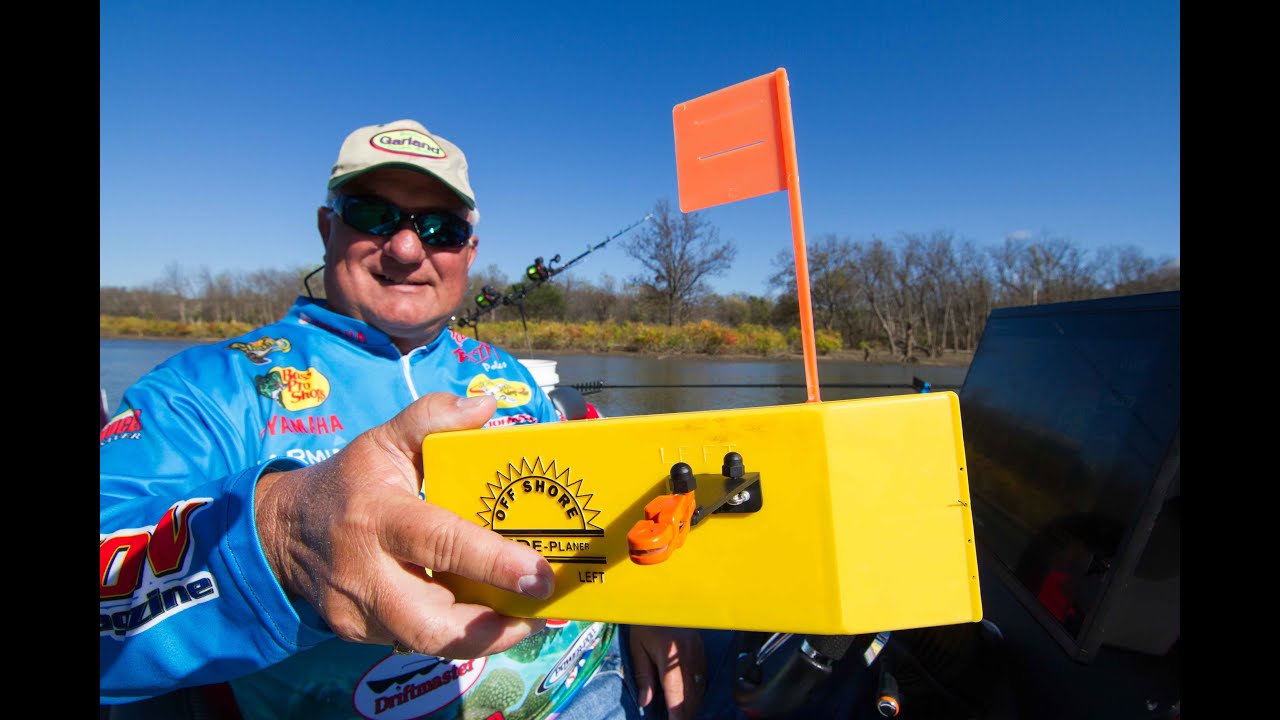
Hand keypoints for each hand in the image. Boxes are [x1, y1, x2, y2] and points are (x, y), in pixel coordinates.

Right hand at [254, 393, 553, 659]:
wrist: (281, 530)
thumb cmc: (348, 481)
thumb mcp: (383, 438)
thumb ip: (432, 418)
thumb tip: (486, 404)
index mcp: (377, 516)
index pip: (439, 543)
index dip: (492, 562)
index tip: (538, 576)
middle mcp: (364, 572)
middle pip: (431, 621)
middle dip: (492, 628)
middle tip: (542, 613)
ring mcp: (357, 612)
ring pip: (427, 641)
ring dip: (483, 637)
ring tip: (527, 620)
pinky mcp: (356, 635)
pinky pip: (415, 642)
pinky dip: (455, 634)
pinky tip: (488, 619)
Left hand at [628, 625, 706, 719]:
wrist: (664, 596)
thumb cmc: (647, 619)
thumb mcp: (638, 646)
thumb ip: (644, 675)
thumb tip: (646, 701)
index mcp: (669, 654)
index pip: (675, 691)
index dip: (676, 712)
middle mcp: (688, 655)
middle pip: (691, 693)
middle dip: (686, 712)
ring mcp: (698, 652)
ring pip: (699, 686)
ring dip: (693, 704)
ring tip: (684, 715)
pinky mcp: (701, 650)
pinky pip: (702, 676)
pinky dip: (698, 691)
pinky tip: (692, 699)